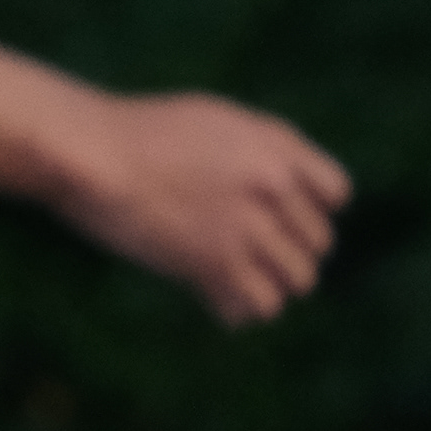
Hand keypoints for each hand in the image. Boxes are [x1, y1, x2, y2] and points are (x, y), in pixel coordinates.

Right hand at [55, 93, 351, 326]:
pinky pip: (257, 307)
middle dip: (287, 253)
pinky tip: (213, 297)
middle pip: (318, 244)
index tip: (281, 217)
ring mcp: (246, 226)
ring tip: (235, 280)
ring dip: (268, 285)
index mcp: (276, 145)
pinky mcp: (215, 264)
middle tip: (249, 255)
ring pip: (297, 282)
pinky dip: (239, 309)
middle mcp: (272, 186)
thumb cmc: (142, 134)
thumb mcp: (216, 121)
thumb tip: (289, 189)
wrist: (93, 153)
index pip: (336, 194)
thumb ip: (261, 150)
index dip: (310, 210)